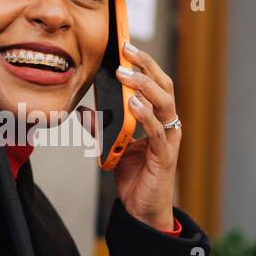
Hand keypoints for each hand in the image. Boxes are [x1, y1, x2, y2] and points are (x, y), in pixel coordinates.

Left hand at [111, 42, 179, 231]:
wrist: (142, 210)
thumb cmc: (134, 176)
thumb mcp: (113, 146)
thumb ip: (103, 128)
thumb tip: (85, 111)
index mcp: (159, 118)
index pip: (156, 83)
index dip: (144, 63)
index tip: (126, 45)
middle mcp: (169, 125)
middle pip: (164, 86)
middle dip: (146, 65)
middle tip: (127, 50)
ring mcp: (169, 140)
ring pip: (164, 104)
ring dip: (144, 87)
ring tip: (126, 75)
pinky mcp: (164, 158)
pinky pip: (157, 132)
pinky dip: (146, 116)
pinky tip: (133, 104)